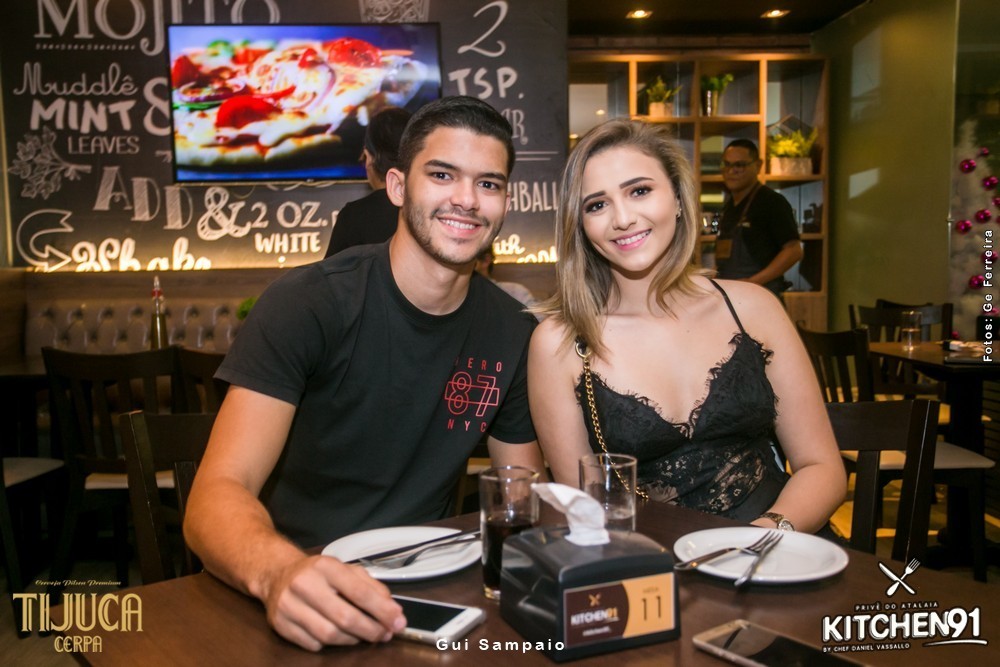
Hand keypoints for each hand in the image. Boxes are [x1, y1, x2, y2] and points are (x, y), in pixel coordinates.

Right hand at [262, 554, 404, 650]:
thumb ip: (371, 586)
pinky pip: (313, 644)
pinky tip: (337, 635)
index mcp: (325, 566)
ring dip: (353, 640)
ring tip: (363, 635)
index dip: (382, 610)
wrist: (277, 575)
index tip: (398, 621)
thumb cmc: (318, 574)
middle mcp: (305, 584)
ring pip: (330, 634)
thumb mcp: (345, 570)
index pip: (359, 592)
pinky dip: (330, 644)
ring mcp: (289, 605)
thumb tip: (392, 609)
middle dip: (371, 630)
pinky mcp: (280, 625)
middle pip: (345, 617)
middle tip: (385, 635)